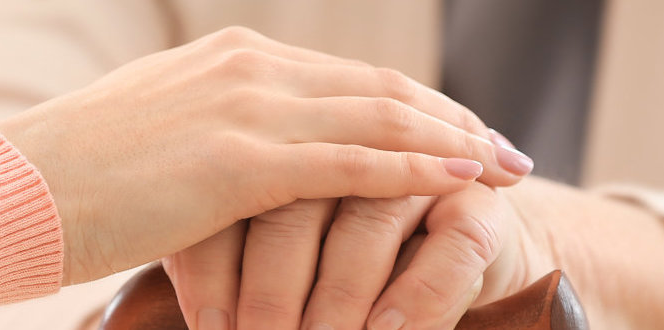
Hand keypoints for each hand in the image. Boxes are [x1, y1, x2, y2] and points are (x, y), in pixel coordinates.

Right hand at [0, 26, 534, 283]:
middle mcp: (246, 67)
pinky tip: (465, 182)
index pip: (349, 78)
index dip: (417, 106)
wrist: (7, 194)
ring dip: (456, 143)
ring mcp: (245, 108)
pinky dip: (419, 169)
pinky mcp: (239, 160)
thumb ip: (213, 143)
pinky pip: (354, 162)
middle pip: (380, 88)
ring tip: (509, 169)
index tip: (466, 134)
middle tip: (511, 152)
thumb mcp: (156, 145)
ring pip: (380, 117)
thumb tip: (241, 175)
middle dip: (455, 121)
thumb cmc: (69, 185)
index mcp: (229, 58)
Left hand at [163, 182, 533, 329]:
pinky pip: (447, 250)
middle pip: (297, 209)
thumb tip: (183, 321)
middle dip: (269, 291)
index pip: (236, 196)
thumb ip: (223, 268)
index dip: (214, 265)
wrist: (454, 258)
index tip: (205, 327)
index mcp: (286, 146)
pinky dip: (414, 296)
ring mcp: (420, 177)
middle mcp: (352, 150)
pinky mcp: (479, 209)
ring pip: (367, 228)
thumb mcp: (271, 259)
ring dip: (336, 300)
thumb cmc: (342, 273)